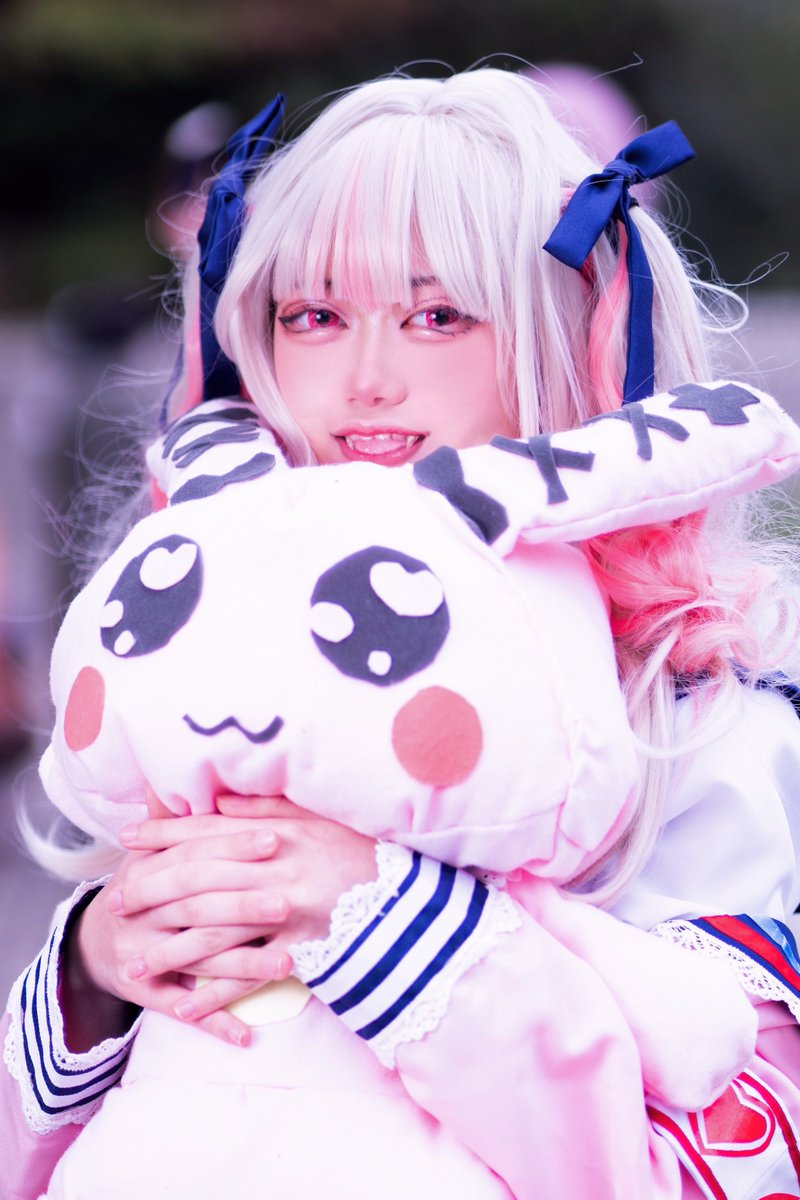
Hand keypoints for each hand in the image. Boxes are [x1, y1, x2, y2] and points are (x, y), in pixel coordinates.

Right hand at [70, 811, 287, 1046]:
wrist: (95, 943)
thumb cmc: (142, 885)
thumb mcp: (151, 849)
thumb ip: (178, 819)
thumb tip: (195, 777)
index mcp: (148, 870)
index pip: (194, 855)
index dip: (233, 846)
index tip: (276, 837)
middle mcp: (144, 913)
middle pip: (198, 907)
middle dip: (243, 905)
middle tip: (289, 902)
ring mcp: (145, 955)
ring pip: (197, 960)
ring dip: (243, 966)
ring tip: (288, 963)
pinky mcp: (147, 994)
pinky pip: (183, 1010)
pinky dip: (214, 1023)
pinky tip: (247, 1036)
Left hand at [109, 795, 377, 1029]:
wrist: (410, 899)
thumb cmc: (361, 852)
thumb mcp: (318, 817)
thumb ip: (268, 807)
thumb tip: (219, 800)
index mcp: (278, 832)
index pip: (208, 831)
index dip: (164, 834)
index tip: (127, 839)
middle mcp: (276, 871)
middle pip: (201, 880)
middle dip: (153, 891)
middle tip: (116, 903)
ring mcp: (287, 914)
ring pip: (217, 931)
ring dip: (172, 948)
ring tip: (136, 961)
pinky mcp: (300, 950)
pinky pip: (250, 974)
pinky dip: (216, 991)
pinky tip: (183, 1003)